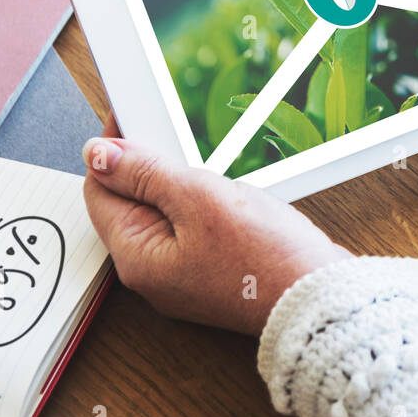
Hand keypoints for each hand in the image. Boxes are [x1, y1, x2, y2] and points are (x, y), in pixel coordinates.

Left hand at [81, 116, 351, 336]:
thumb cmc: (265, 257)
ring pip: (166, 215)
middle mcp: (153, 273)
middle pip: (131, 204)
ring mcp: (183, 276)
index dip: (112, 151)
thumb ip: (144, 174)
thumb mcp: (199, 198)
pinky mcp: (212, 274)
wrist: (320, 299)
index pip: (100, 192)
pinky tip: (231, 199)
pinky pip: (192, 230)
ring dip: (183, 186)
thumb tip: (97, 154)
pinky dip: (205, 207)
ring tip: (216, 176)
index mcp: (137, 258)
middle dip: (152, 169)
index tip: (136, 117)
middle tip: (185, 145)